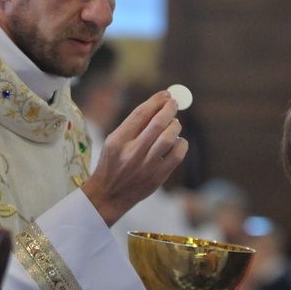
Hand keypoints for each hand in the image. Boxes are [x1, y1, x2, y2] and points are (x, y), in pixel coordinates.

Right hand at [81, 90, 187, 225]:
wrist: (109, 195)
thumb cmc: (112, 163)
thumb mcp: (114, 141)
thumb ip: (134, 126)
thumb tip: (158, 106)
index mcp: (118, 140)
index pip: (141, 113)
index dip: (156, 101)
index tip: (165, 94)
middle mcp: (131, 153)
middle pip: (158, 123)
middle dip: (169, 109)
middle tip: (174, 104)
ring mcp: (146, 166)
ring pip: (169, 138)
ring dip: (176, 125)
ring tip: (174, 123)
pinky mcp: (157, 178)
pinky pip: (177, 155)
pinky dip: (181, 144)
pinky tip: (177, 141)